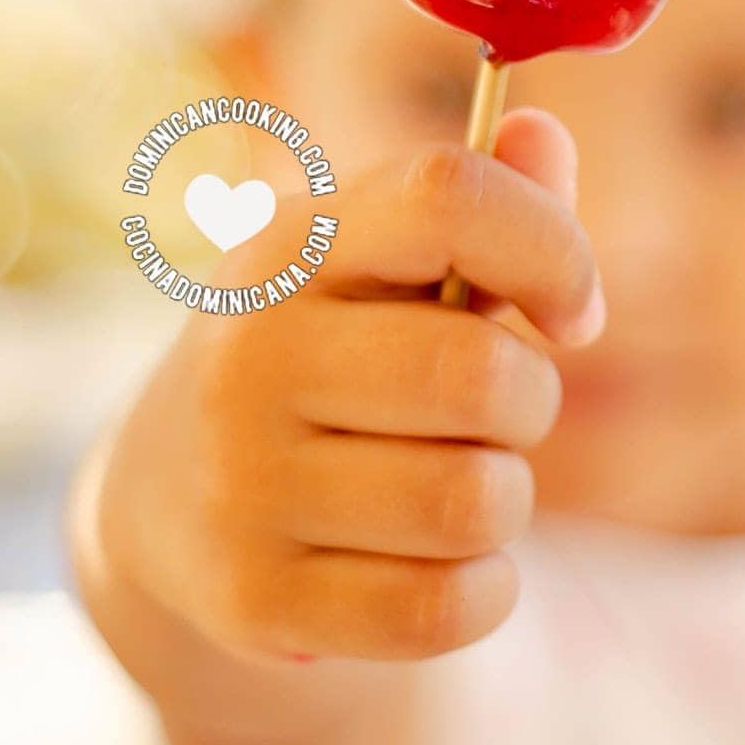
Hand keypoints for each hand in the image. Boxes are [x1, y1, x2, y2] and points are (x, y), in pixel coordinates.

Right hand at [94, 108, 603, 665]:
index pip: (447, 196)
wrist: (170, 498)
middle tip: (494, 417)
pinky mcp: (253, 598)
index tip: (573, 310)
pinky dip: (484, 591)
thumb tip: (545, 134)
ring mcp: (239, 482)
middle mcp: (248, 355)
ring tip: (456, 486)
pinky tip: (450, 563)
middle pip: (481, 375)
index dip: (551, 247)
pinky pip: (443, 610)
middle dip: (528, 404)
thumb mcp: (382, 267)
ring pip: (475, 501)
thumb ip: (483, 203)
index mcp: (291, 248)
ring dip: (505, 501)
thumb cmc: (328, 357)